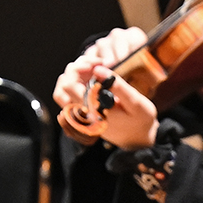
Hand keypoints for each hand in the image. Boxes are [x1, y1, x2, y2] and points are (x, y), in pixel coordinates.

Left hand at [54, 28, 156, 148]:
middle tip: (98, 63)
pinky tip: (92, 76)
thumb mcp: (136, 102)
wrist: (139, 139)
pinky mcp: (83, 112)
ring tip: (93, 68)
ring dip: (74, 75)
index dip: (80, 68)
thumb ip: (117, 86)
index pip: (69, 85)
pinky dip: (76, 82)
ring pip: (62, 90)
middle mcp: (82, 115)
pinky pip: (68, 95)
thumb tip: (98, 69)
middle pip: (63, 85)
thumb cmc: (140, 121)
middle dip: (78, 68)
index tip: (98, 63)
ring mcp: (80, 114)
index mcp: (93, 112)